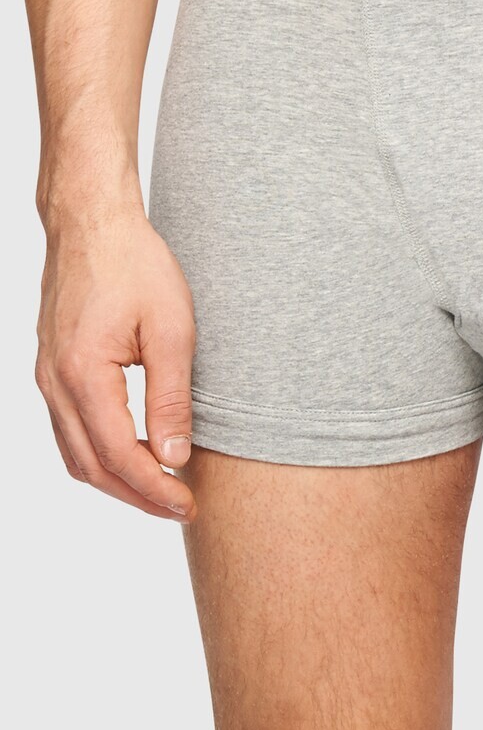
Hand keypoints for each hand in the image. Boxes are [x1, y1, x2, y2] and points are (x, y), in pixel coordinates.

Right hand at [34, 203, 196, 518]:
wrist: (92, 223)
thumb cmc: (135, 265)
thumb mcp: (171, 328)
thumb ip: (172, 396)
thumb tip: (174, 456)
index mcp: (82, 375)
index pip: (118, 455)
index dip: (154, 487)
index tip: (188, 503)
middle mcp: (54, 383)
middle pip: (91, 466)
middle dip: (137, 495)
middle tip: (181, 506)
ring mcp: (47, 377)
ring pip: (76, 453)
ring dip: (117, 479)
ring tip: (162, 487)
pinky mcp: (52, 368)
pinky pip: (69, 429)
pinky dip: (100, 453)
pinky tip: (133, 452)